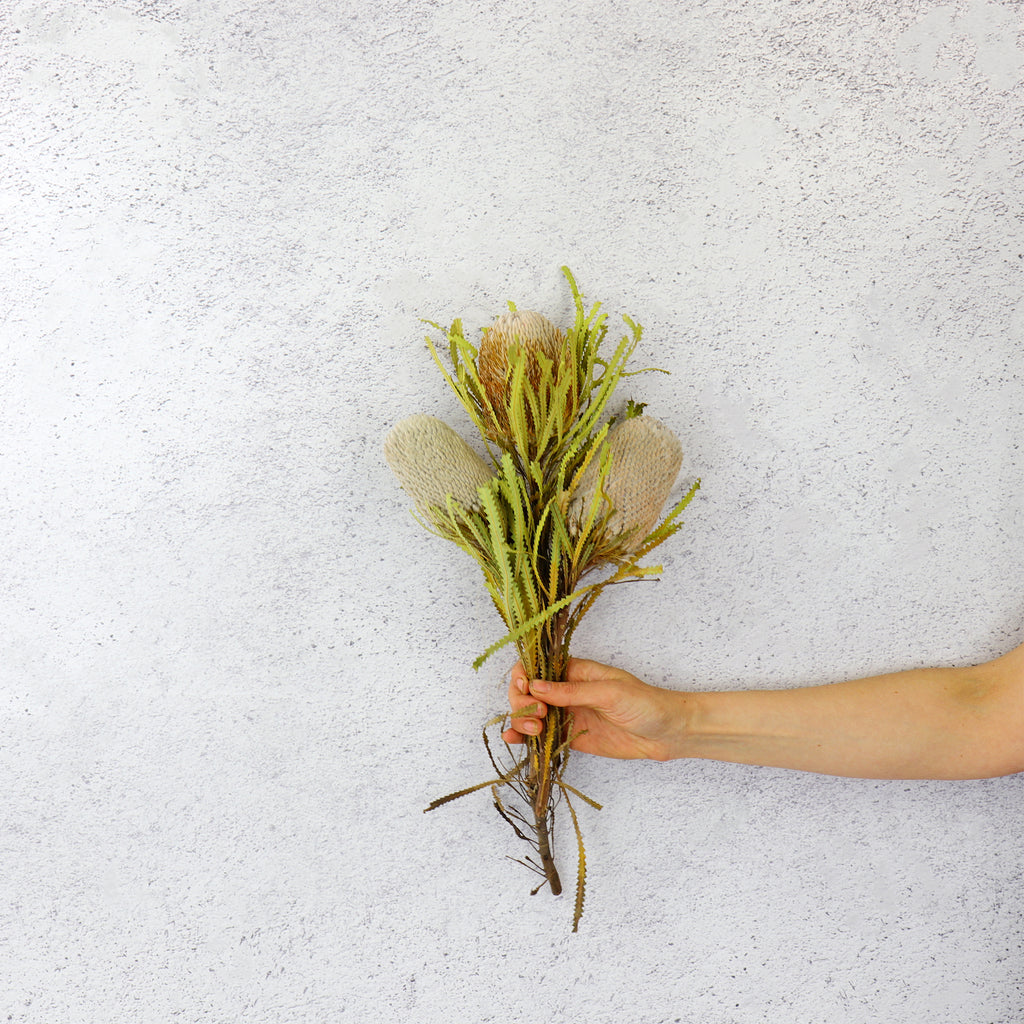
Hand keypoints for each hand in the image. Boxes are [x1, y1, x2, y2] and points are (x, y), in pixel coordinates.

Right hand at [501, 657, 687, 761]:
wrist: (667, 733)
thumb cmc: (644, 703)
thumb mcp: (609, 692)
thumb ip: (572, 691)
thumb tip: (536, 686)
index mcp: (574, 671)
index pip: (537, 667)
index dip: (524, 676)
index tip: (526, 689)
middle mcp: (566, 691)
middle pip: (528, 691)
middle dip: (523, 702)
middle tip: (539, 715)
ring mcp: (567, 714)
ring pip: (530, 714)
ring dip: (522, 720)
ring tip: (534, 730)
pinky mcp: (570, 736)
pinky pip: (542, 735)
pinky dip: (525, 737)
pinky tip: (514, 740)